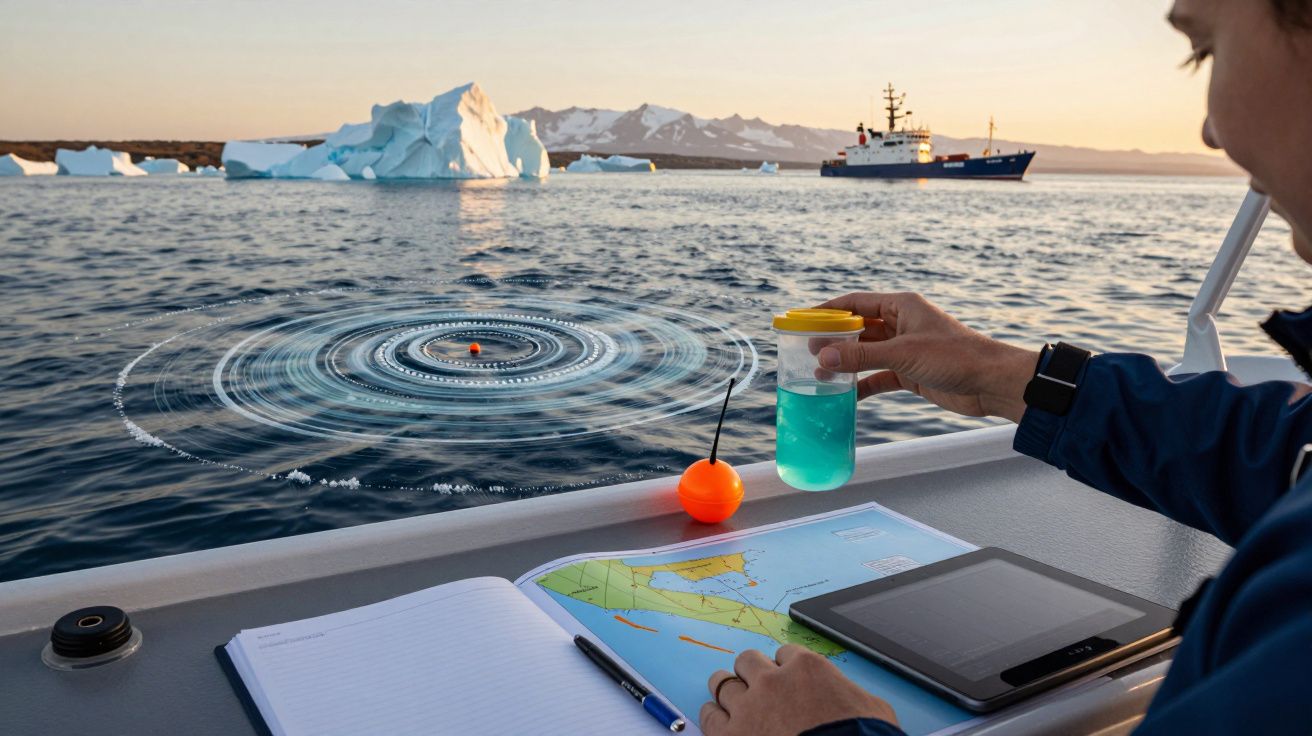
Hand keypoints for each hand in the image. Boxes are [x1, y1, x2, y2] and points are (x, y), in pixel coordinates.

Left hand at [700, 646, 897, 735]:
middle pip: (749, 661)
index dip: (787, 668)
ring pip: (724, 682)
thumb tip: (850, 699)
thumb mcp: (871, 708)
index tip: (787, 678)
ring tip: (730, 697)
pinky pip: (710, 716)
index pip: (786, 654)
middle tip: (757, 686)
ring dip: (728, 688)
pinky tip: (717, 718)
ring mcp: (749, 706)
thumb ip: (848, 692)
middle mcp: (773, 680)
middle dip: (753, 672)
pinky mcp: (731, 735)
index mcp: (807, 668)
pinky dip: (713, 715)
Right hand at [813, 292, 1037, 422]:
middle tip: (805, 350)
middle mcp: (901, 324)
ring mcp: (905, 349)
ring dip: (845, 363)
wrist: (990, 383)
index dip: (828, 310)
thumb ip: (862, 356)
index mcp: (901, 306)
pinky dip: (862, 384)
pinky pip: (878, 376)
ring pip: (866, 354)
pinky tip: (844, 395)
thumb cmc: (955, 356)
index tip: (803, 318)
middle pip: (857, 328)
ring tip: (819, 374)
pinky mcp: (910, 372)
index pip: (855, 303)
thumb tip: (824, 357)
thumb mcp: (903, 354)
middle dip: (833, 340)